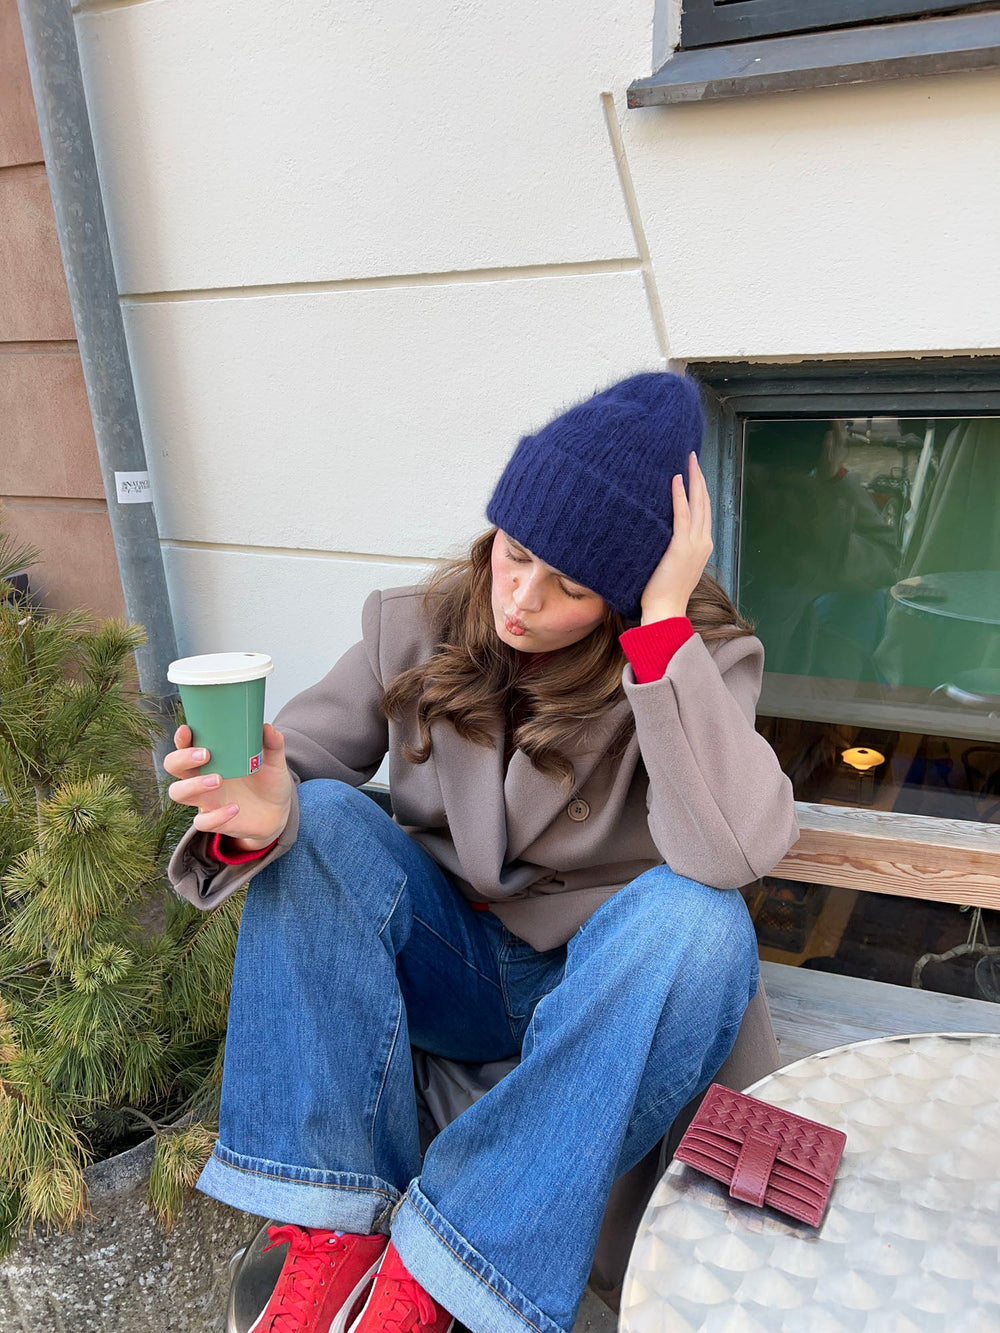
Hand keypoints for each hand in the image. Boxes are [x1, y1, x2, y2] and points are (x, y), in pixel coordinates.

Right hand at [164, 722, 292, 849]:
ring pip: (178, 793)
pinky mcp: (215, 820)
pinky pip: (203, 822)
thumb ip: (272, 743)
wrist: (277, 811)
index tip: (187, 730)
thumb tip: (267, 727)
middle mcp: (202, 777)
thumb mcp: (273, 760)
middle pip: (173, 766)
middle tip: (205, 755)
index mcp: (212, 758)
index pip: (186, 745)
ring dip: (193, 785)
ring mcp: (206, 799)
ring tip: (218, 779)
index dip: (182, 738)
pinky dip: (216, 816)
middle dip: (182, 759)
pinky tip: (235, 808)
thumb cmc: (268, 781)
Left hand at [640, 452, 713, 622]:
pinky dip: (680, 496)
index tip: (695, 472)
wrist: (665, 611)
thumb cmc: (663, 591)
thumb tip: (658, 531)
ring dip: (693, 480)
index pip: (704, 511)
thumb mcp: (672, 564)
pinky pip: (682, 515)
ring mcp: (695, 544)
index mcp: (702, 545)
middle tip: (693, 457)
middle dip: (700, 477)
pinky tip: (676, 479)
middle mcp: (703, 542)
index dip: (700, 489)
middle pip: (705, 502)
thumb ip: (672, 546)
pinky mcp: (681, 547)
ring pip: (698, 504)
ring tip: (688, 460)